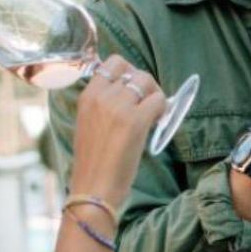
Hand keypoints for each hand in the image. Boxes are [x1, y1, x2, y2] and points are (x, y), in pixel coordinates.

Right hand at [71, 56, 166, 200]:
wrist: (93, 189)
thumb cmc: (93, 163)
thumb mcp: (89, 125)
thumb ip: (104, 106)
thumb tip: (131, 95)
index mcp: (87, 96)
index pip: (113, 63)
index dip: (129, 72)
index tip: (134, 90)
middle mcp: (101, 96)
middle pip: (134, 71)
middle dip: (146, 85)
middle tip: (149, 104)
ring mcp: (118, 107)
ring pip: (147, 81)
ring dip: (155, 95)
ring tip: (154, 115)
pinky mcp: (135, 121)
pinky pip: (159, 101)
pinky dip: (163, 109)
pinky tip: (157, 124)